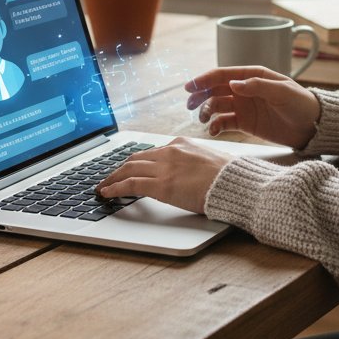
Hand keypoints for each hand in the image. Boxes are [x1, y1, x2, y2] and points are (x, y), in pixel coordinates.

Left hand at [96, 137, 231, 214]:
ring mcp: (165, 168)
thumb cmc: (228, 176)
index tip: (129, 169)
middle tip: (110, 177)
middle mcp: (170, 151)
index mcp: (181, 144)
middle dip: (120, 169)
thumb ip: (193, 163)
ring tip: (104, 186)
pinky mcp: (161, 185)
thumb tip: (188, 174)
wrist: (234, 183)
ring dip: (113, 178)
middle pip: (136, 158)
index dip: (137, 162)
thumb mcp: (208, 161)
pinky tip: (107, 193)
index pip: (151, 152)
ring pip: (129, 169)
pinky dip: (115, 188)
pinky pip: (130, 185)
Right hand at [185, 66, 320, 149]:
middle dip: (200, 96)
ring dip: (207, 112)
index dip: (205, 79)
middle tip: (189, 105)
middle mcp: (245, 89)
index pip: (224, 75)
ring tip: (204, 120)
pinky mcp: (245, 123)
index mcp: (253, 76)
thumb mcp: (282, 92)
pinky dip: (215, 127)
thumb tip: (232, 84)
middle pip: (215, 90)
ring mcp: (243, 106)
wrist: (311, 127)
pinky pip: (224, 123)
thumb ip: (258, 86)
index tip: (190, 87)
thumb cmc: (300, 104)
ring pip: (217, 106)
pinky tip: (213, 131)